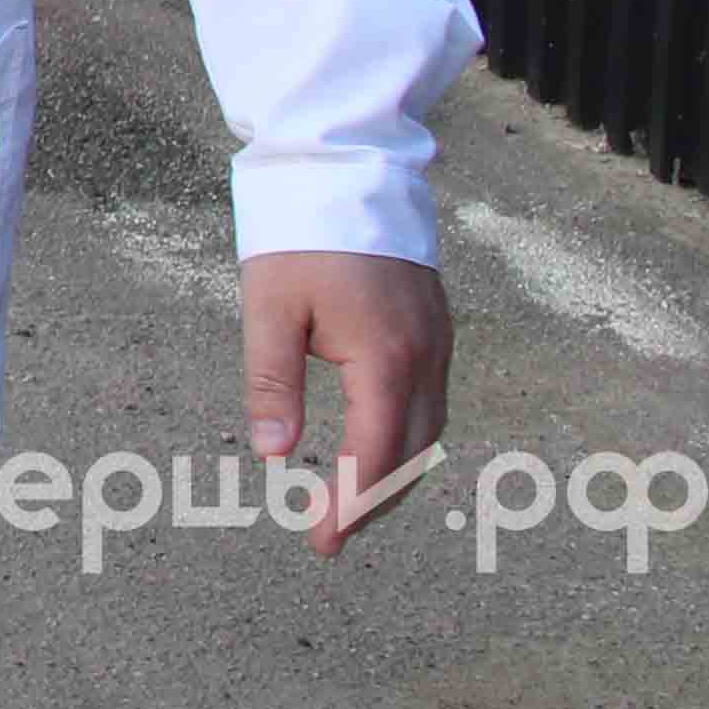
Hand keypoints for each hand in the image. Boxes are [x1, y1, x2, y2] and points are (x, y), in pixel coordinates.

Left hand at [240, 248, 451, 555]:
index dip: (349, 505)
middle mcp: (425, 357)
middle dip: (374, 502)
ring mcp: (437, 342)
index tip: (320, 541)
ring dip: (394, 475)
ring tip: (351, 505)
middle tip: (331, 535)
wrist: (347, 168)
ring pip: (427, 432)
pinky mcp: (434, 328)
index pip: (374, 456)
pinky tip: (378, 449)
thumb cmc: (302, 234)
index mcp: (386, 359)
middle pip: (410, 454)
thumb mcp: (270, 308)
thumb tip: (272, 453)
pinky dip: (407, 439)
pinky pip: (431, 402)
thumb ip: (272, 382)